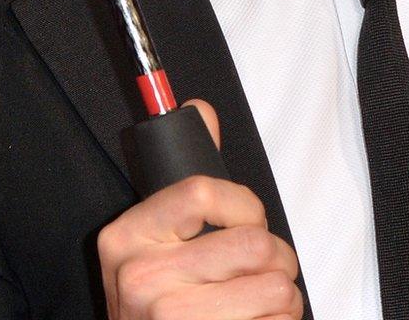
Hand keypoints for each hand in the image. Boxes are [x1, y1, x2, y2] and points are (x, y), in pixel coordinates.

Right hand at [97, 100, 303, 319]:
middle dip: (277, 260)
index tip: (247, 224)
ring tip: (255, 307)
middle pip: (255, 244)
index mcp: (127, 238)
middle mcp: (140, 279)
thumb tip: (200, 109)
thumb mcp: (156, 242)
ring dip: (282, 300)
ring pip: (278, 287)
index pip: (203, 191)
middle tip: (259, 275)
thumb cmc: (160, 308)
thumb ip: (186, 181)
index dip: (246, 207)